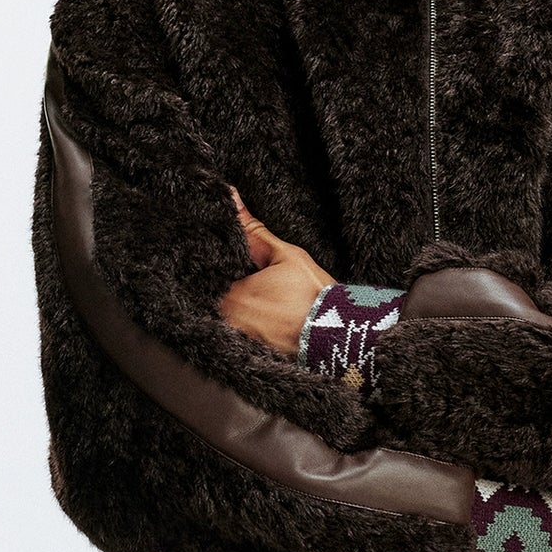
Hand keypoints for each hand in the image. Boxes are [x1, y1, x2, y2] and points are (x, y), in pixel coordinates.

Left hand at [218, 186, 334, 357]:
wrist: (342, 334)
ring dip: (239, 305)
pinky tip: (267, 313)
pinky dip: (250, 322)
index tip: (232, 260)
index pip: (209, 276)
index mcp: (231, 298)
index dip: (219, 265)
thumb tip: (230, 198)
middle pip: (217, 297)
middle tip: (253, 277)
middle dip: (228, 284)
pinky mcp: (256, 354)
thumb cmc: (314, 295)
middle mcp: (230, 324)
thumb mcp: (286, 255)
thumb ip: (254, 230)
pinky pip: (243, 333)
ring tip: (263, 295)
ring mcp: (242, 342)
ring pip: (230, 316)